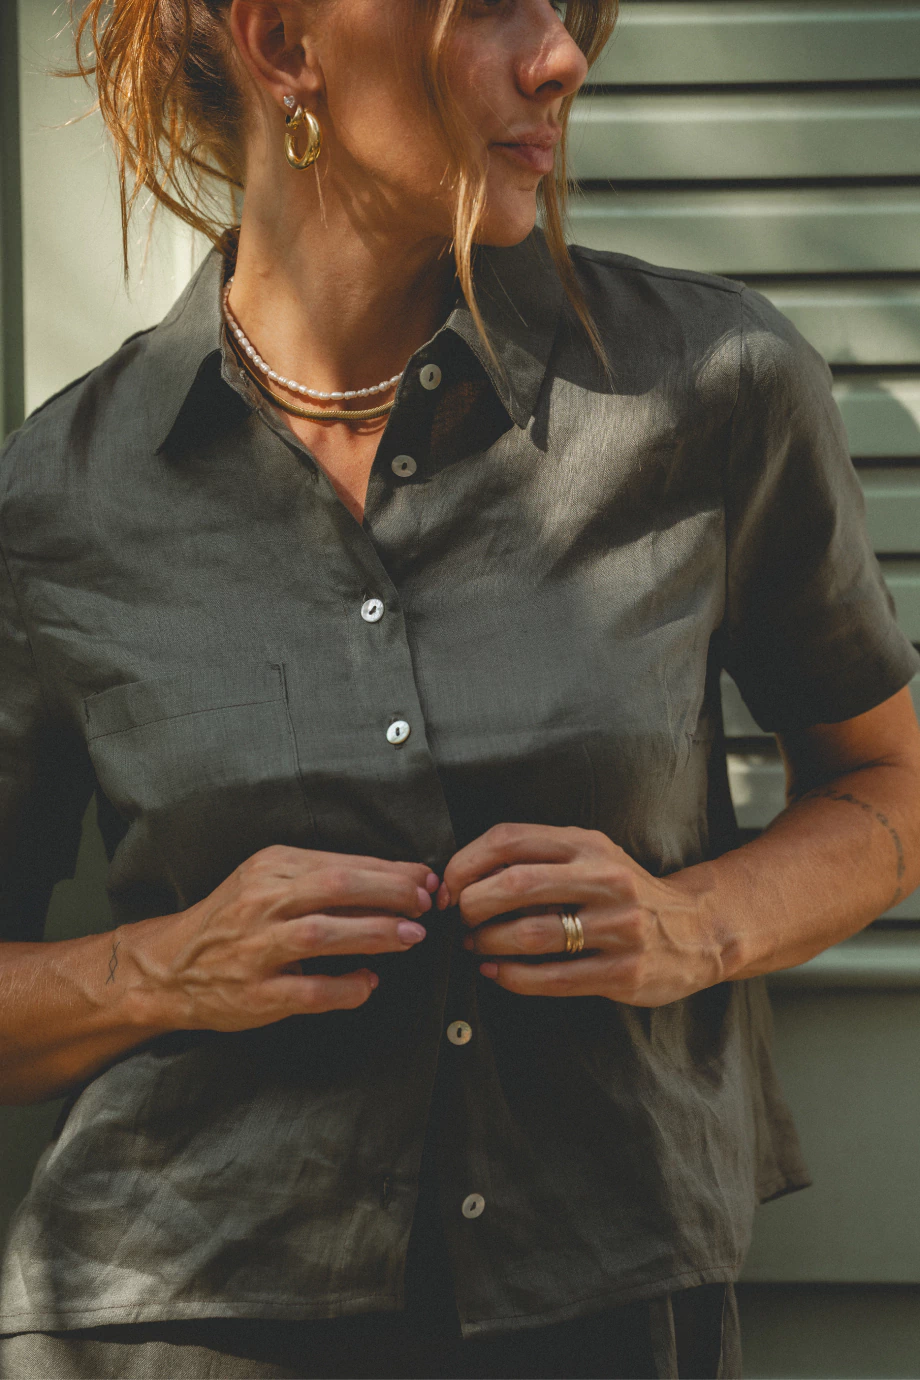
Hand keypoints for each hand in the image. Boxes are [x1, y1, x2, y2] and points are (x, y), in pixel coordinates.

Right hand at [121, 845, 438, 1031]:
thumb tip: (393, 883)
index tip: (425, 880)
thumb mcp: (267, 882)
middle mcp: (261, 901)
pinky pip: (310, 990)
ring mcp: (255, 948)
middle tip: (426, 904)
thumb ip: (320, 879)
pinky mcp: (255, 993)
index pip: (341, 862)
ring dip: (376, 933)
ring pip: (323, 934)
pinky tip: (369, 983)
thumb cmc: (232, 920)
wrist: (169, 967)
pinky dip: (346, 987)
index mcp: (270, 867)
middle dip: (391, 893)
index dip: (390, 871)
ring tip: (412, 936)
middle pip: (337, 887)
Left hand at [437, 823, 723, 1005]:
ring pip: (531, 934)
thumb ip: (538, 858)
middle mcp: (605, 879)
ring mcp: (618, 927)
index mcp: (588, 844)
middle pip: (515, 884)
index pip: (510, 840)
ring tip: (472, 947)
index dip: (466, 862)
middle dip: (471, 905)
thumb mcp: (591, 857)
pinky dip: (513, 977)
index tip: (446, 885)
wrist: (699, 929)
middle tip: (456, 920)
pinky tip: (495, 973)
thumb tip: (462, 876)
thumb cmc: (625, 892)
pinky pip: (554, 976)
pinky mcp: (625, 971)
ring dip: (488, 944)